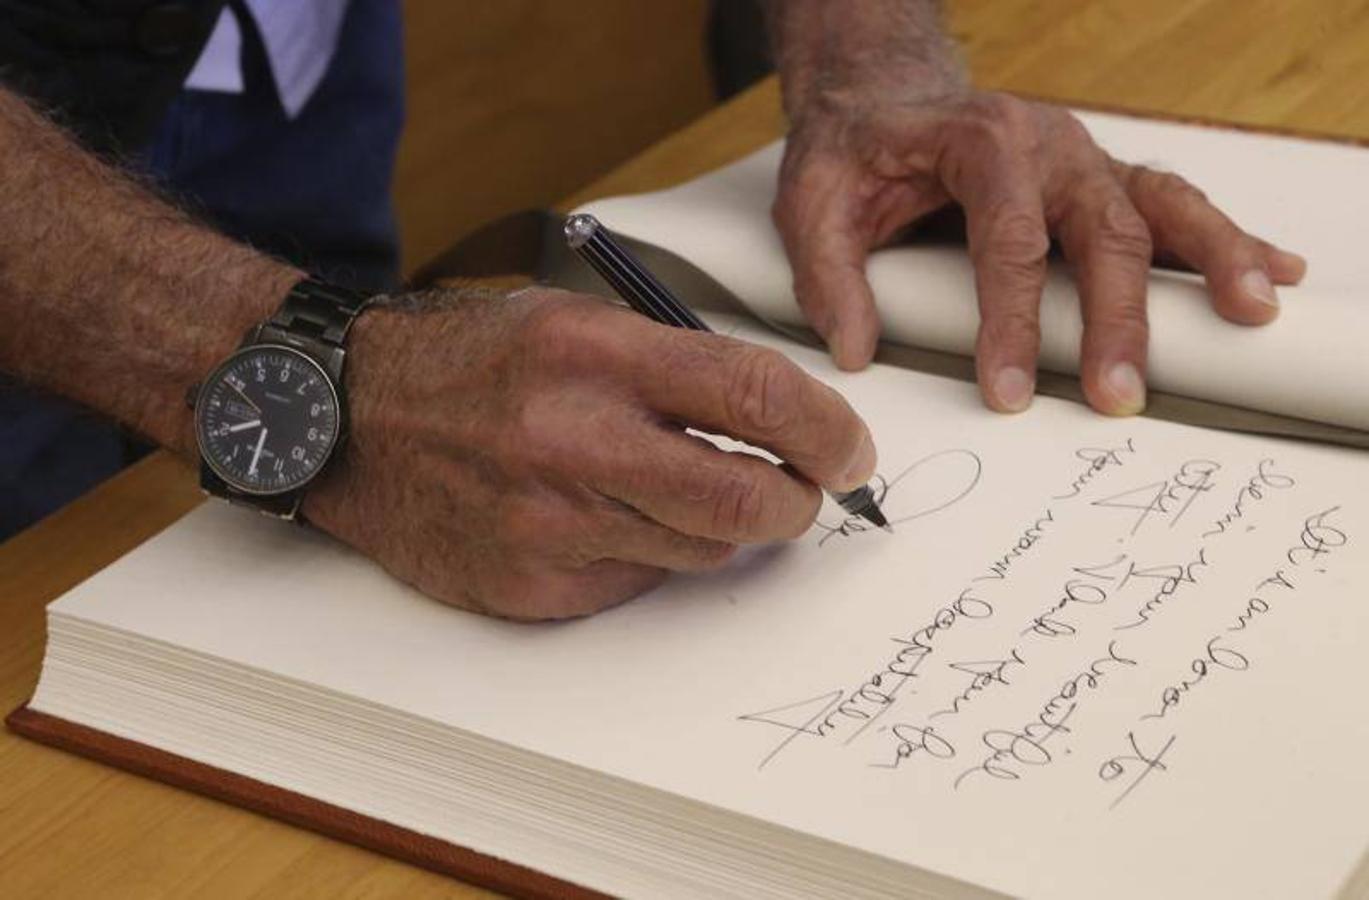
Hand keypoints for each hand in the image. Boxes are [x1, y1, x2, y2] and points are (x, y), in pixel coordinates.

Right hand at [302, 288, 876, 620]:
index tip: (850, 451)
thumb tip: (780, 420)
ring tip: (674, 488)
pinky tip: (600, 517)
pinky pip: (637, 582)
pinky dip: (646, 554)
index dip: (827, 430)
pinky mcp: (529, 583)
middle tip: (804, 492)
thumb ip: (675, 366)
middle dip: (798, 503)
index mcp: (593, 353)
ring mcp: (547, 521)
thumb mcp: (572, 321)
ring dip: (719, 525)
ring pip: (702, 550)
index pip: (754, 395)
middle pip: (744, 498)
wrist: (345, 418)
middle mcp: (570, 438)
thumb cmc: (468, 362)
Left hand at [773, 88, 1306, 414]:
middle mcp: (1048, 145)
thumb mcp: (814, 203)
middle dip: (1116, 317)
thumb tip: (857, 352)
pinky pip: (1171, 205)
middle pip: (1101, 229)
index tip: (1009, 391)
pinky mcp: (1099, 181)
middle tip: (1119, 392)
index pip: (1008, 240)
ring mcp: (1083, 161)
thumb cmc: (855, 150)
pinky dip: (1220, 241)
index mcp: (981, 143)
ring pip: (1158, 207)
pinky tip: (1268, 273)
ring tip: (1248, 312)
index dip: (1012, 321)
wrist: (882, 98)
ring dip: (1209, 260)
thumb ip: (828, 276)